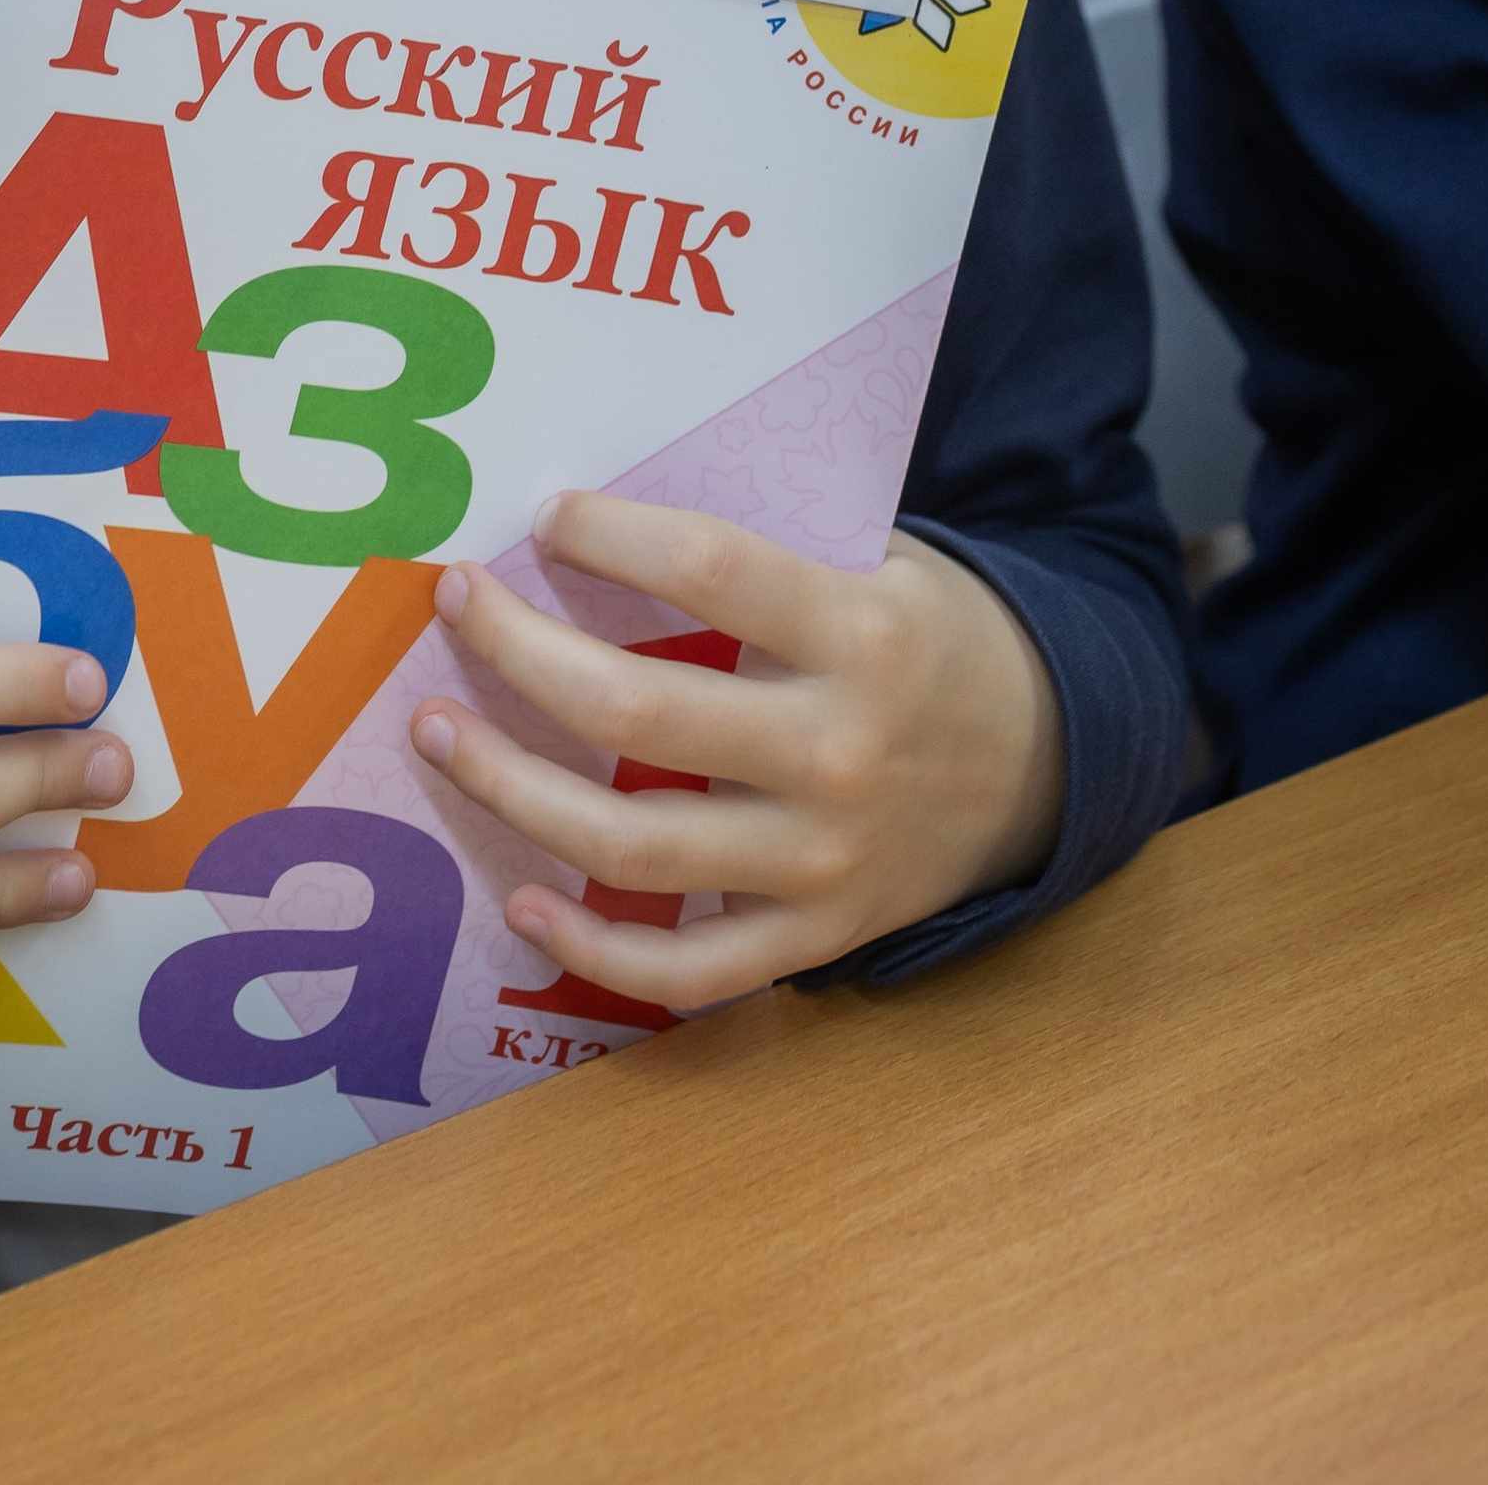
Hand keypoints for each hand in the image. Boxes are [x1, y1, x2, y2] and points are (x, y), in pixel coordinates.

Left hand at [406, 493, 1063, 1010]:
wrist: (1050, 762)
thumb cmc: (927, 638)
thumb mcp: (878, 562)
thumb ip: (764, 555)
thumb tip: (597, 528)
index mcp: (859, 635)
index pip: (707, 568)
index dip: (609, 534)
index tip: (543, 515)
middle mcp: (835, 753)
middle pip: (637, 712)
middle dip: (518, 651)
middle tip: (454, 603)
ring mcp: (822, 863)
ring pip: (633, 849)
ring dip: (513, 791)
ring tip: (437, 733)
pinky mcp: (814, 939)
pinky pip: (687, 971)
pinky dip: (592, 950)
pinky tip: (519, 899)